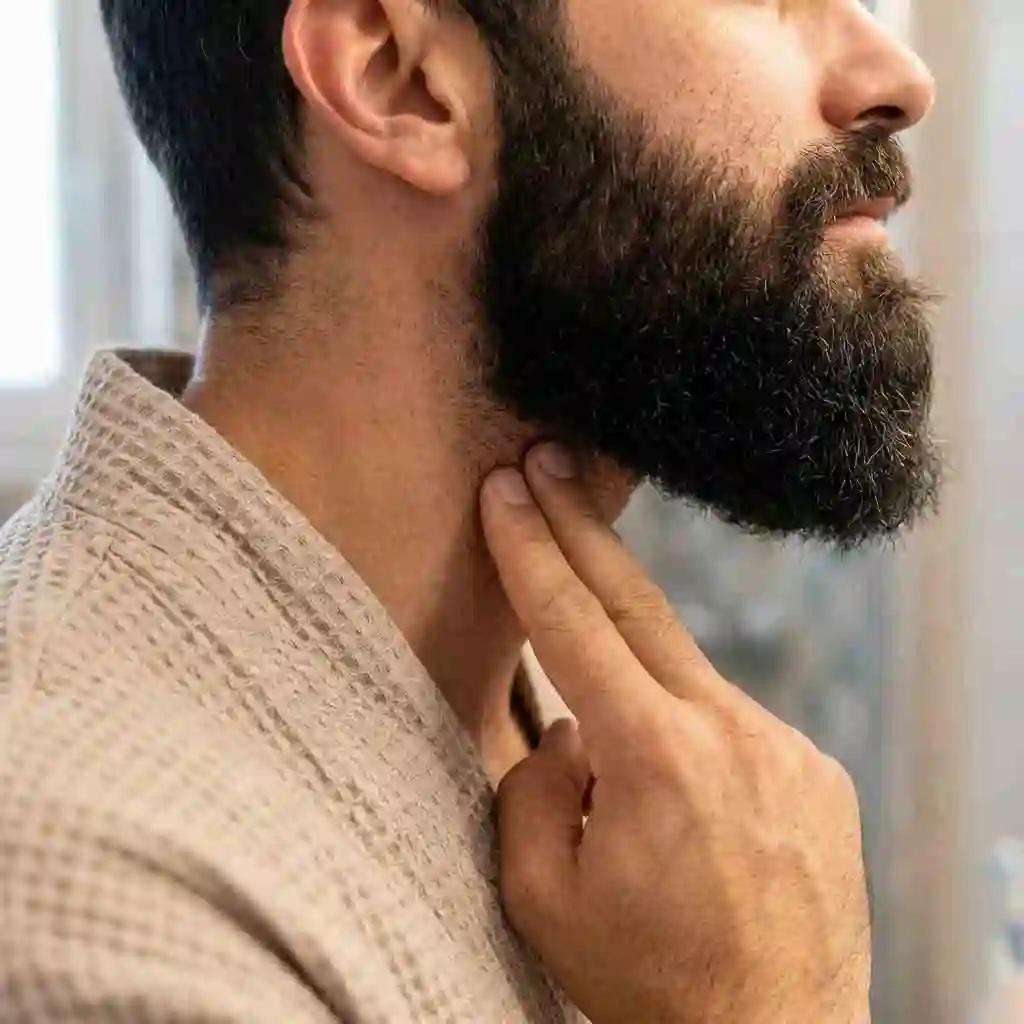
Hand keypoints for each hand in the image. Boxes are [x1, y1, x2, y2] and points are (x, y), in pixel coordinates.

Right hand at [481, 444, 870, 1023]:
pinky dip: (689, 734)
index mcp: (654, 756)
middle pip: (638, 602)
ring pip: (684, 676)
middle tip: (548, 462)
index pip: (573, 623)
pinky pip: (730, 723)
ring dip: (635, 676)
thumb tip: (569, 731)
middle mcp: (730, 731)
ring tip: (611, 747)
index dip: (531, 548)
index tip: (506, 487)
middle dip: (581, 528)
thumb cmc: (648, 984)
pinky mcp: (815, 769)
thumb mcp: (542, 897)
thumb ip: (534, 788)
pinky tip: (684, 803)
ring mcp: (783, 745)